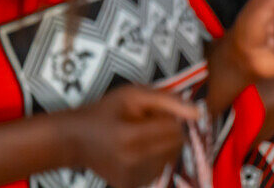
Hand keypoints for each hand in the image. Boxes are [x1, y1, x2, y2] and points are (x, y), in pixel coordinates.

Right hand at [63, 85, 198, 187]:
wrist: (75, 140)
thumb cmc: (106, 112)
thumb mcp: (133, 95)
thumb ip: (167, 101)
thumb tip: (199, 113)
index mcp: (129, 137)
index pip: (174, 129)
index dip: (171, 118)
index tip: (157, 112)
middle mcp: (130, 162)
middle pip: (175, 145)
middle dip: (170, 131)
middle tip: (149, 123)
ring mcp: (129, 178)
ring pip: (170, 158)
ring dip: (164, 145)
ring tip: (142, 135)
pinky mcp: (129, 186)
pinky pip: (158, 169)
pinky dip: (155, 157)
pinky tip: (138, 149)